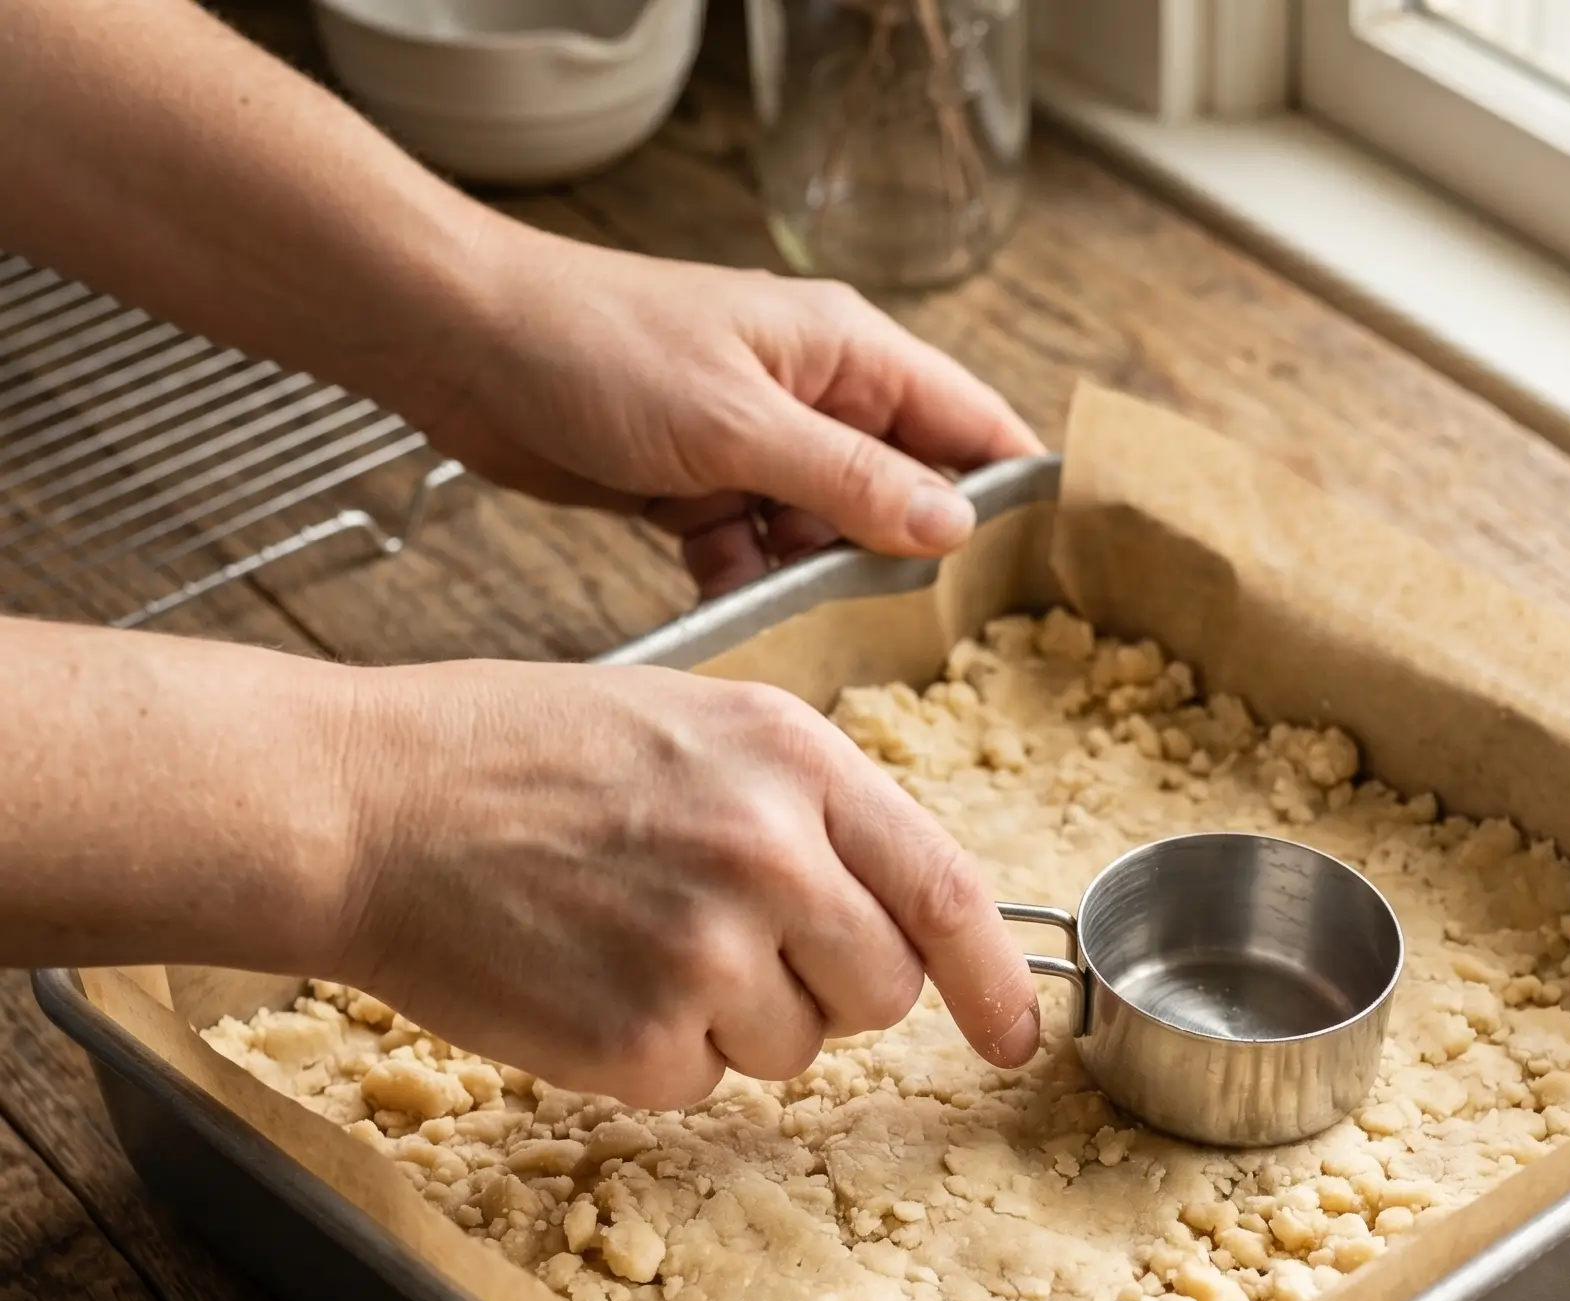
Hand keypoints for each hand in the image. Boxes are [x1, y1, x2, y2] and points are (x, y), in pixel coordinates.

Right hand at [331, 662, 1040, 1105]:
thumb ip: (808, 807)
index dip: (995, 979)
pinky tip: (589, 978)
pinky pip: (703, 1083)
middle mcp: (770, 852)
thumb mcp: (690, 726)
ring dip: (736, 1020)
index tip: (1016, 1035)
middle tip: (730, 940)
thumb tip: (896, 909)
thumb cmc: (515, 755)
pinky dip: (654, 1054)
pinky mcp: (640, 1037)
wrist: (364, 805)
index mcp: (793, 761)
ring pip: (798, 1048)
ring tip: (632, 936)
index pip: (944, 889)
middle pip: (882, 988)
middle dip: (829, 987)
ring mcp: (707, 950)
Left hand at [410, 232, 1042, 596]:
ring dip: (811, 577)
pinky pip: (754, 553)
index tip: (1046, 565)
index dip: (1011, 489)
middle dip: (900, 555)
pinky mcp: (703, 487)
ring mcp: (758, 444)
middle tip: (910, 623)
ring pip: (825, 535)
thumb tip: (953, 526)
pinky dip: (744, 581)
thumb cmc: (595, 345)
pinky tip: (722, 593)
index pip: (968, 421)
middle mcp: (815, 396)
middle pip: (900, 492)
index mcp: (846, 352)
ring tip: (799, 610)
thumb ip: (851, 481)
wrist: (462, 345)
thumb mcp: (739, 424)